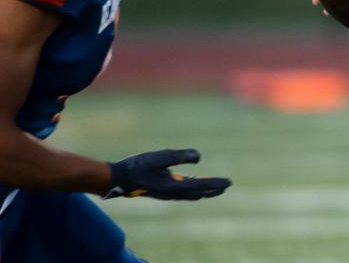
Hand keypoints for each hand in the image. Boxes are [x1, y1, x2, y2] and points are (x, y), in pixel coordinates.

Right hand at [105, 149, 230, 200]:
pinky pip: (183, 190)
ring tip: (216, 187)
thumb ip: (180, 156)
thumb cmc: (138, 167)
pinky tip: (196, 182)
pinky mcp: (163, 189)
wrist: (119, 178)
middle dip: (214, 189)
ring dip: (205, 190)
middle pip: (199, 192)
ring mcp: (168, 193)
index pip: (201, 186)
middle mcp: (173, 193)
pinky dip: (194, 187)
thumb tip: (198, 157)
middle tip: (227, 185)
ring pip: (192, 193)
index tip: (229, 182)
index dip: (216, 183)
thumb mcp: (160, 158)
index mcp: (174, 187)